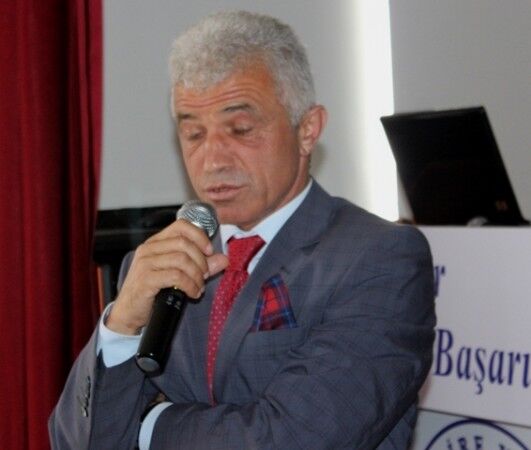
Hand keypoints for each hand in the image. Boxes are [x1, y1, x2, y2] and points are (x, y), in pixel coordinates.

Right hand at [106, 219, 227, 334]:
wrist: (129, 313)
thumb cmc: (153, 291)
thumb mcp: (180, 275)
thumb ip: (201, 265)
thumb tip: (224, 259)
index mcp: (156, 242)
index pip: (181, 226)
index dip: (199, 236)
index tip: (209, 251)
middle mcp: (149, 249)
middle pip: (184, 243)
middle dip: (201, 260)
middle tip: (205, 275)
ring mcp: (145, 263)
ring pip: (181, 259)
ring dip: (196, 275)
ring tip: (199, 287)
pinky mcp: (146, 279)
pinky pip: (175, 276)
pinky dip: (190, 285)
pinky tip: (193, 293)